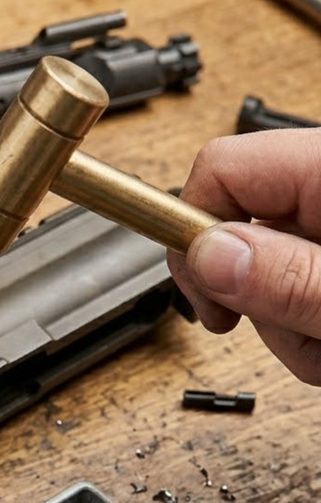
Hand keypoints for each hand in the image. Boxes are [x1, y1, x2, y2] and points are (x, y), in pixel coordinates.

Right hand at [167, 128, 320, 383]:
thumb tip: (206, 255)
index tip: (204, 296)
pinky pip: (296, 284)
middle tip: (297, 332)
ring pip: (264, 270)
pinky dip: (308, 324)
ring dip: (285, 324)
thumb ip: (287, 278)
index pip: (220, 170)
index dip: (193, 233)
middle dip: (251, 298)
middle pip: (235, 229)